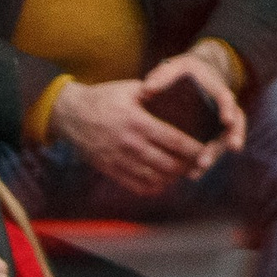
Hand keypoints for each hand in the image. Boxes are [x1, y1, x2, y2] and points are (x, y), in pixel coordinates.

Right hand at [50, 77, 208, 195]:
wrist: (71, 115)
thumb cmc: (104, 98)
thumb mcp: (129, 89)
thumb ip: (155, 93)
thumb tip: (182, 94)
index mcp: (137, 122)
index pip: (173, 140)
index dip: (193, 148)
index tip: (205, 148)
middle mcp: (130, 145)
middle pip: (167, 163)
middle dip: (187, 166)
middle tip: (199, 162)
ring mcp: (120, 161)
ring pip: (154, 178)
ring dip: (172, 178)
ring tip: (183, 171)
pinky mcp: (111, 171)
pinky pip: (137, 186)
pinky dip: (154, 187)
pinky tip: (163, 181)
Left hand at [138, 46, 247, 177]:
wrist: (192, 80)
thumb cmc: (182, 73)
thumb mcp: (175, 68)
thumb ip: (163, 76)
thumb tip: (147, 89)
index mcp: (216, 89)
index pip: (227, 99)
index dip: (229, 110)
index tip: (227, 121)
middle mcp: (223, 109)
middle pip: (231, 127)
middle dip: (223, 142)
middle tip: (210, 157)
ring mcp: (219, 125)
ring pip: (223, 142)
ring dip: (213, 157)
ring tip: (198, 170)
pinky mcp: (211, 136)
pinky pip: (212, 150)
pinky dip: (203, 162)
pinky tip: (192, 174)